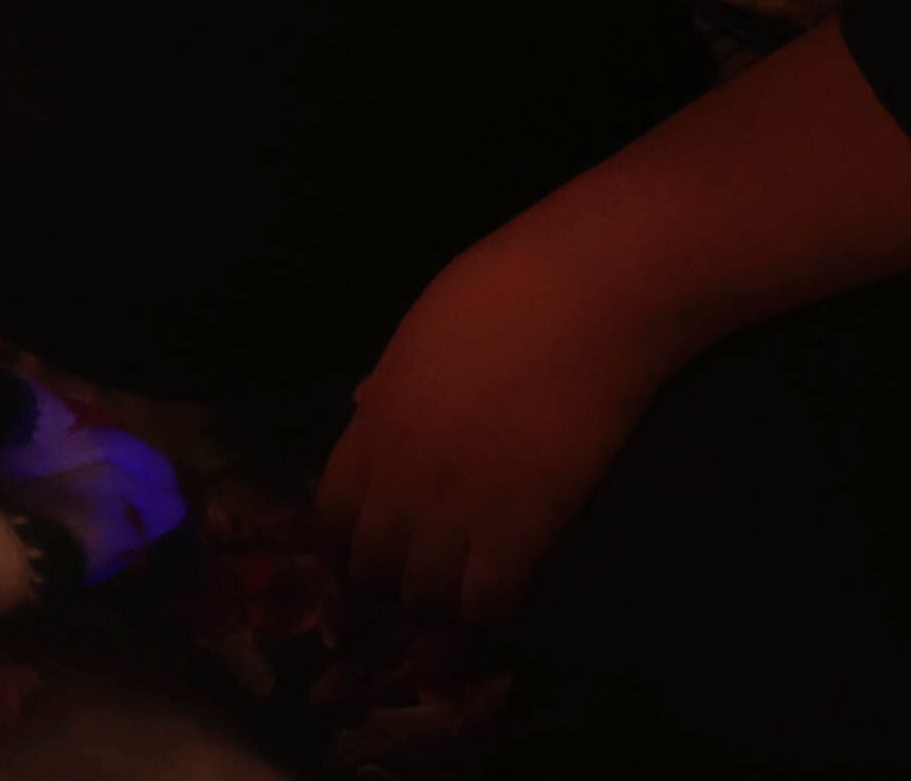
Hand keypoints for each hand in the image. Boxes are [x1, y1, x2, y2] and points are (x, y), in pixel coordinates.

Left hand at [318, 225, 694, 631]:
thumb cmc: (499, 294)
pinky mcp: (523, 526)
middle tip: (415, 594)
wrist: (579, 296)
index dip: (343, 549)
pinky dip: (490, 615)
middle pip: (374, 568)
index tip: (363, 560)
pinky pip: (488, 603)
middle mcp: (402, 477)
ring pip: (427, 599)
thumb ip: (388, 388)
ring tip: (458, 607)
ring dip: (439, 611)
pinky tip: (502, 603)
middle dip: (388, 590)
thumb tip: (364, 408)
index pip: (331, 517)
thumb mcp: (416, 337)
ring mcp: (459, 506)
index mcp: (372, 426)